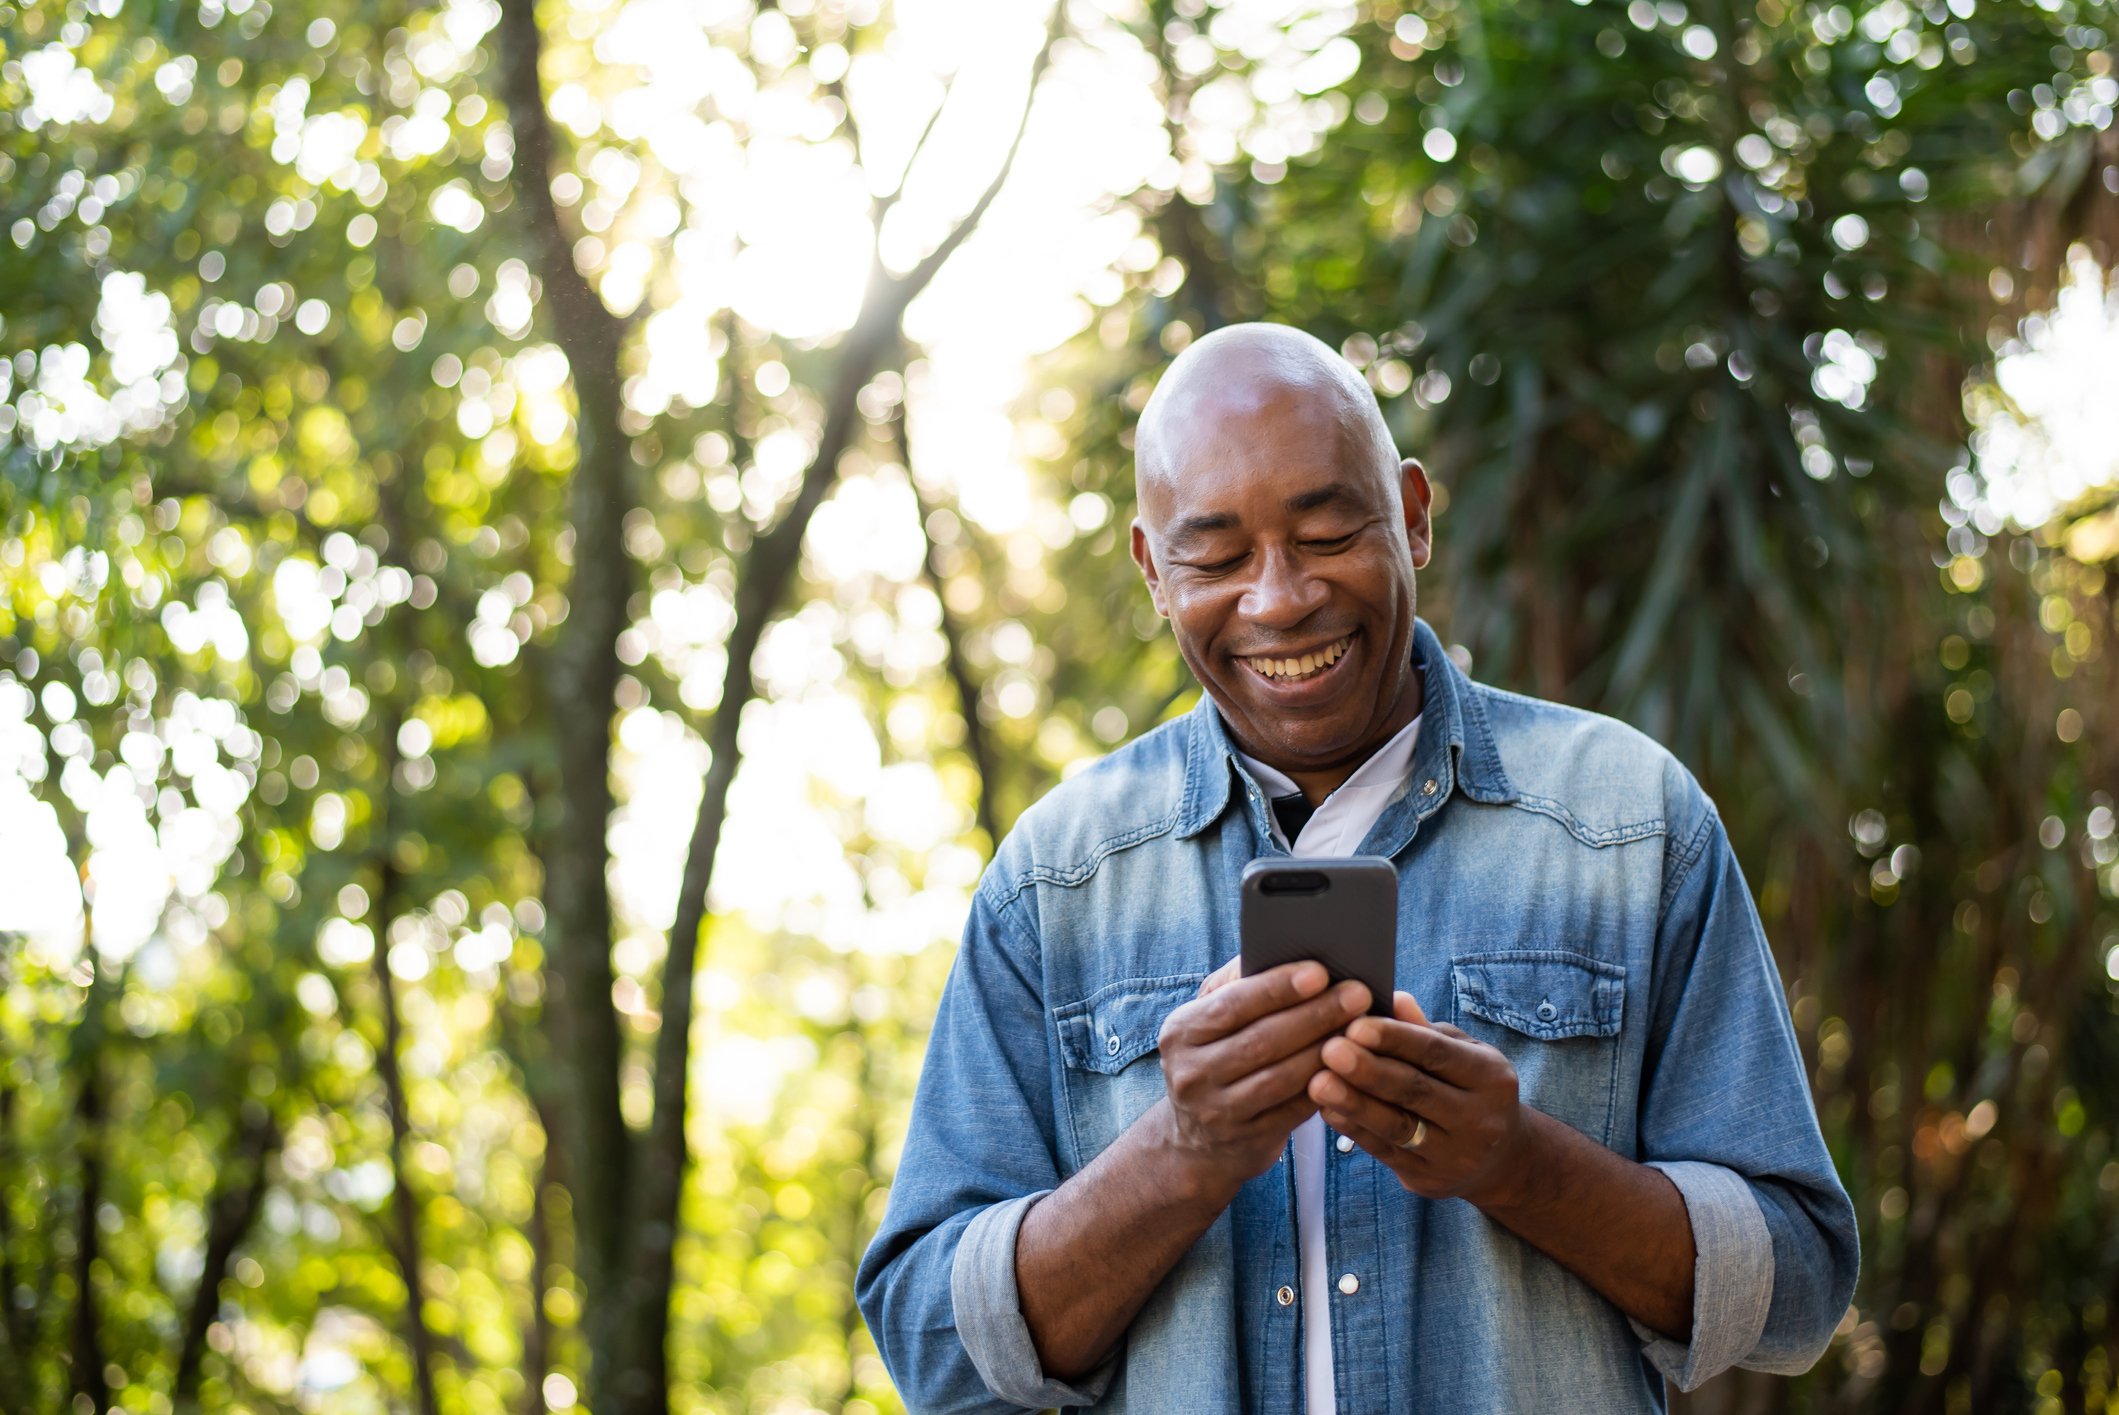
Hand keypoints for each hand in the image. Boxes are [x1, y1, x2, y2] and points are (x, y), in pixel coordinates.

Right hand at [1154, 960, 1370, 1193]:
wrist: (1198, 1140)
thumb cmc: (1216, 1058)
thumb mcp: (1209, 1022)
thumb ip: (1237, 985)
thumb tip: (1281, 949)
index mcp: (1180, 1032)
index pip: (1232, 1004)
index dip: (1277, 988)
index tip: (1319, 971)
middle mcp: (1191, 1072)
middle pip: (1261, 1040)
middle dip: (1314, 1014)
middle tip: (1357, 994)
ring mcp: (1217, 1111)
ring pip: (1280, 1077)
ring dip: (1325, 1050)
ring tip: (1360, 1028)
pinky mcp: (1246, 1139)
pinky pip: (1293, 1110)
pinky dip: (1324, 1085)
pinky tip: (1350, 1066)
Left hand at [1308, 991, 1530, 1206]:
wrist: (1501, 1159)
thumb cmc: (1469, 1087)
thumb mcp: (1463, 1054)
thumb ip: (1425, 1031)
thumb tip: (1392, 998)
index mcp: (1491, 1077)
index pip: (1437, 1053)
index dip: (1395, 1039)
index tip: (1355, 1024)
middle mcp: (1480, 1119)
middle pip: (1416, 1091)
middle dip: (1369, 1070)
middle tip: (1329, 1050)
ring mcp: (1456, 1155)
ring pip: (1397, 1126)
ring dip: (1354, 1103)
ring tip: (1318, 1082)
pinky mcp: (1429, 1179)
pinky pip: (1385, 1151)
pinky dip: (1353, 1129)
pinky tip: (1327, 1109)